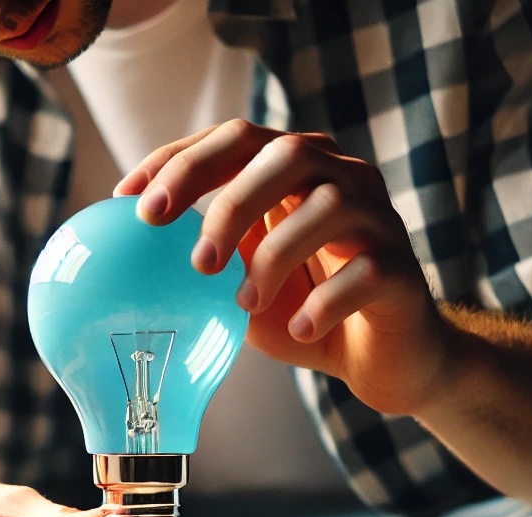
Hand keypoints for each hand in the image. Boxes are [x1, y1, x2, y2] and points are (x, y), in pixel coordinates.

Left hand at [114, 119, 455, 416]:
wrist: (384, 360)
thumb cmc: (307, 315)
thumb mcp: (243, 289)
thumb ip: (208, 266)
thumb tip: (135, 266)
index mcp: (297, 173)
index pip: (236, 141)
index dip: (180, 161)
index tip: (129, 201)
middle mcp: (342, 180)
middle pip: (285, 154)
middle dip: (228, 201)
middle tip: (195, 260)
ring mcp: (377, 221)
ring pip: (328, 207)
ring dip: (274, 257)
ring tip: (244, 306)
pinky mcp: (401, 271)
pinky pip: (365, 272)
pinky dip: (325, 303)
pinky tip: (302, 330)